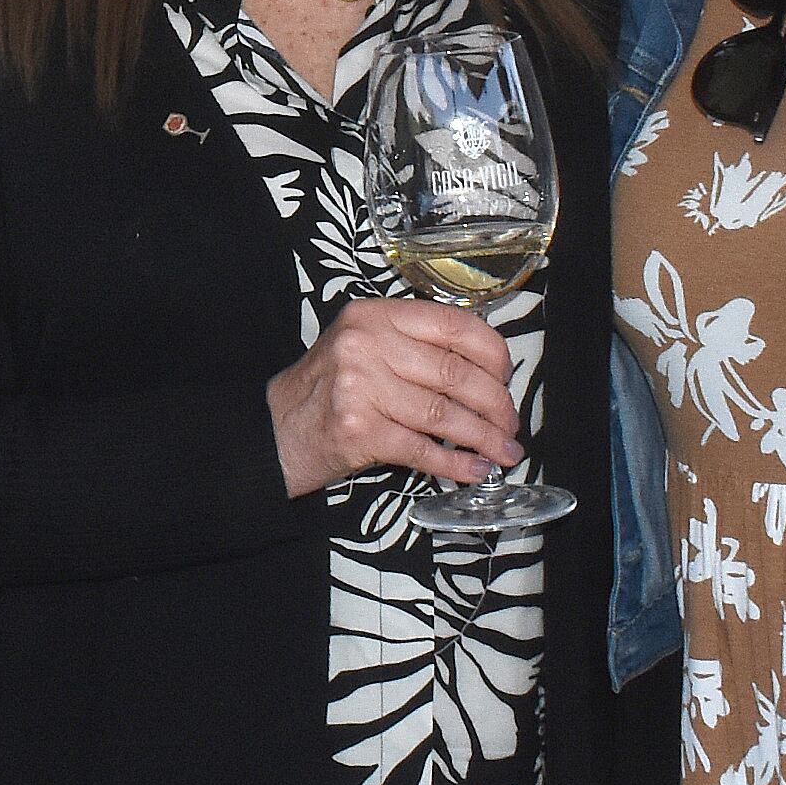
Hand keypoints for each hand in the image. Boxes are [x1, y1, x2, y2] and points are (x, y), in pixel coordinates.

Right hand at [265, 298, 523, 499]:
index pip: (453, 325)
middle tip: (510, 425)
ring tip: (504, 452)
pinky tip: (476, 469)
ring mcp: (360, 387)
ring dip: (484, 438)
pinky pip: (423, 449)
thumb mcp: (364, 347)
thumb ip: (415, 347)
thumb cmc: (329, 391)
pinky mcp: (359, 431)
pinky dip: (456, 463)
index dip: (493, 355)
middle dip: (496, 405)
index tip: (508, 378)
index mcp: (374, 315)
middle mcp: (365, 344)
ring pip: (444, 414)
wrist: (275, 431)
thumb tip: (489, 372)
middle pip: (455, 374)